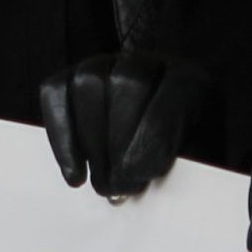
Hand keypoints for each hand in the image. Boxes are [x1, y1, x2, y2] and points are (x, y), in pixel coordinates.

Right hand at [41, 52, 216, 201]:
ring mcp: (107, 66)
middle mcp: (149, 64)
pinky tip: (75, 173)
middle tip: (120, 188)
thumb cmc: (179, 165)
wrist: (158, 166)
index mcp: (191, 79)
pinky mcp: (72, 80)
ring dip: (92, 142)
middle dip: (119, 143)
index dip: (156, 135)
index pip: (176, 91)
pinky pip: (56, 93)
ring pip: (88, 83)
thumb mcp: (196, 163)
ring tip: (102, 184)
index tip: (141, 176)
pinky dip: (61, 136)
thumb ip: (182, 162)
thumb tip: (143, 174)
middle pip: (126, 83)